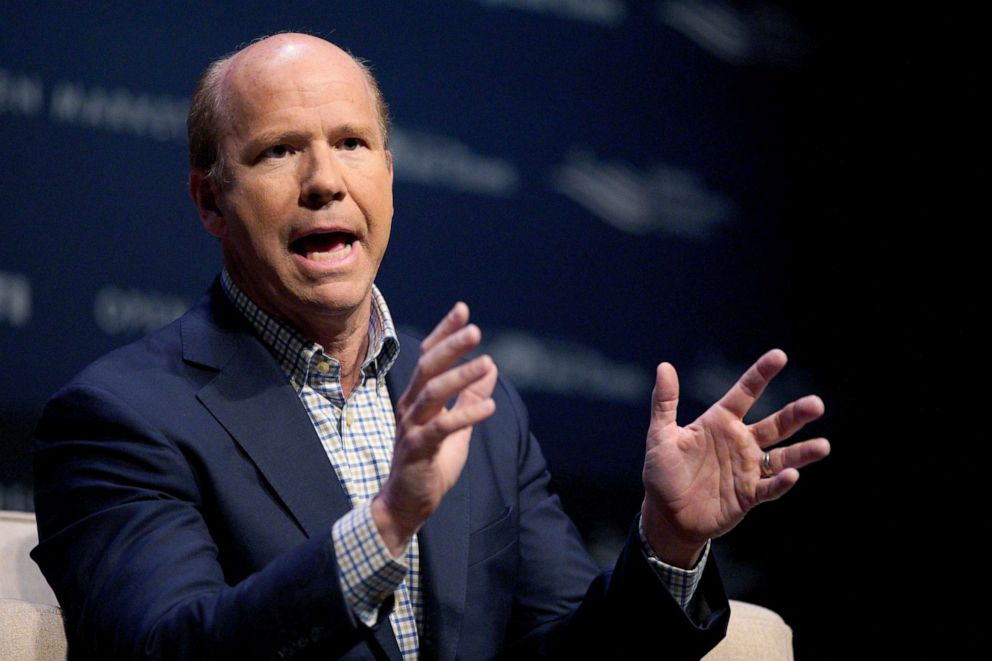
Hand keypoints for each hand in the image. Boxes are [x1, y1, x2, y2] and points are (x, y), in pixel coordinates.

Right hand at [372, 303, 497, 555]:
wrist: (406, 504)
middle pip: (428, 368)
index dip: (445, 333)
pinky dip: (465, 416)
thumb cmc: (429, 464)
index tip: (462, 309)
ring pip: (433, 394)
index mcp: (417, 398)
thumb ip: (470, 398)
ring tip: (487, 362)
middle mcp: (409, 407)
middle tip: (475, 329)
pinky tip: (489, 408)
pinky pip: (441, 429)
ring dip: (461, 377)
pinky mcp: (417, 450)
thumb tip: (490, 365)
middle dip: (451, 346)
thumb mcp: (457, 427)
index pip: (429, 357)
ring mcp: (411, 428)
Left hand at [640, 349, 829, 567]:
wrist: (666, 515)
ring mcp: (747, 469)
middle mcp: (740, 442)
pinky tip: (792, 475)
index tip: (779, 356)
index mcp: (720, 422)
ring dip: (802, 451)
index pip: (745, 393)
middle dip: (796, 414)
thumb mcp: (661, 435)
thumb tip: (664, 366)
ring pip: (782, 456)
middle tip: (816, 404)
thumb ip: (665, 402)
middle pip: (775, 424)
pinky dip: (781, 482)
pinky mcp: (749, 495)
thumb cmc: (662, 473)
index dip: (761, 374)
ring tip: (823, 446)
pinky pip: (770, 487)